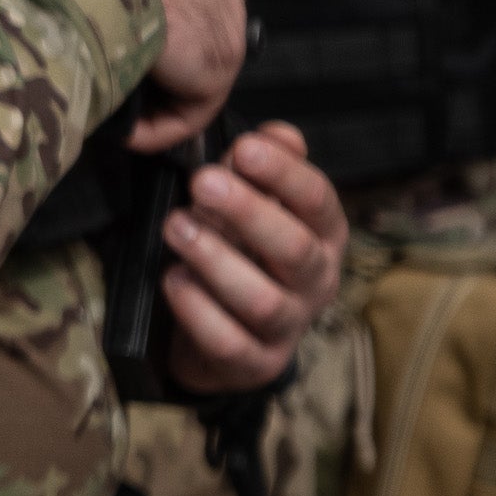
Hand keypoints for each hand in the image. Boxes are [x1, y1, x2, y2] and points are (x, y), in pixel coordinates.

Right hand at [103, 0, 247, 151]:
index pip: (185, 10)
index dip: (151, 41)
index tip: (117, 60)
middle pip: (194, 47)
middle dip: (158, 76)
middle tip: (118, 97)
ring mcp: (226, 32)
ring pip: (192, 82)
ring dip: (156, 106)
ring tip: (120, 124)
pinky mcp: (215, 71)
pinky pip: (189, 111)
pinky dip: (158, 129)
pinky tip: (127, 135)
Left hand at [160, 122, 344, 392]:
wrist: (228, 337)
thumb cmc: (243, 254)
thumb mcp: (253, 207)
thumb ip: (262, 170)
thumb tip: (279, 133)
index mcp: (323, 236)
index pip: (318, 201)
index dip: (284, 174)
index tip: (243, 148)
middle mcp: (315, 282)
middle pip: (295, 249)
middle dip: (248, 212)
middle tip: (201, 182)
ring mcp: (288, 327)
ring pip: (261, 299)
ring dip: (215, 259)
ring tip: (175, 227)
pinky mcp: (255, 363)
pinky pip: (228, 341)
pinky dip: (196, 309)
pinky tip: (172, 278)